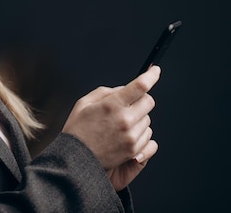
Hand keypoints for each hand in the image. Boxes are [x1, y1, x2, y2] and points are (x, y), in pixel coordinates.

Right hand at [61, 65, 160, 189]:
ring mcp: (131, 136)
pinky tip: (123, 135)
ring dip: (139, 118)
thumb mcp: (84, 103)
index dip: (151, 75)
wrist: (76, 159)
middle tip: (129, 104)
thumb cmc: (78, 130)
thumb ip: (106, 92)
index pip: (140, 86)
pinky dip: (139, 133)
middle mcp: (125, 120)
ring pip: (148, 120)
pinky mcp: (134, 150)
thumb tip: (124, 88)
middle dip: (141, 99)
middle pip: (149, 102)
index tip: (155, 71)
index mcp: (112, 105)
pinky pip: (147, 136)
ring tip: (120, 124)